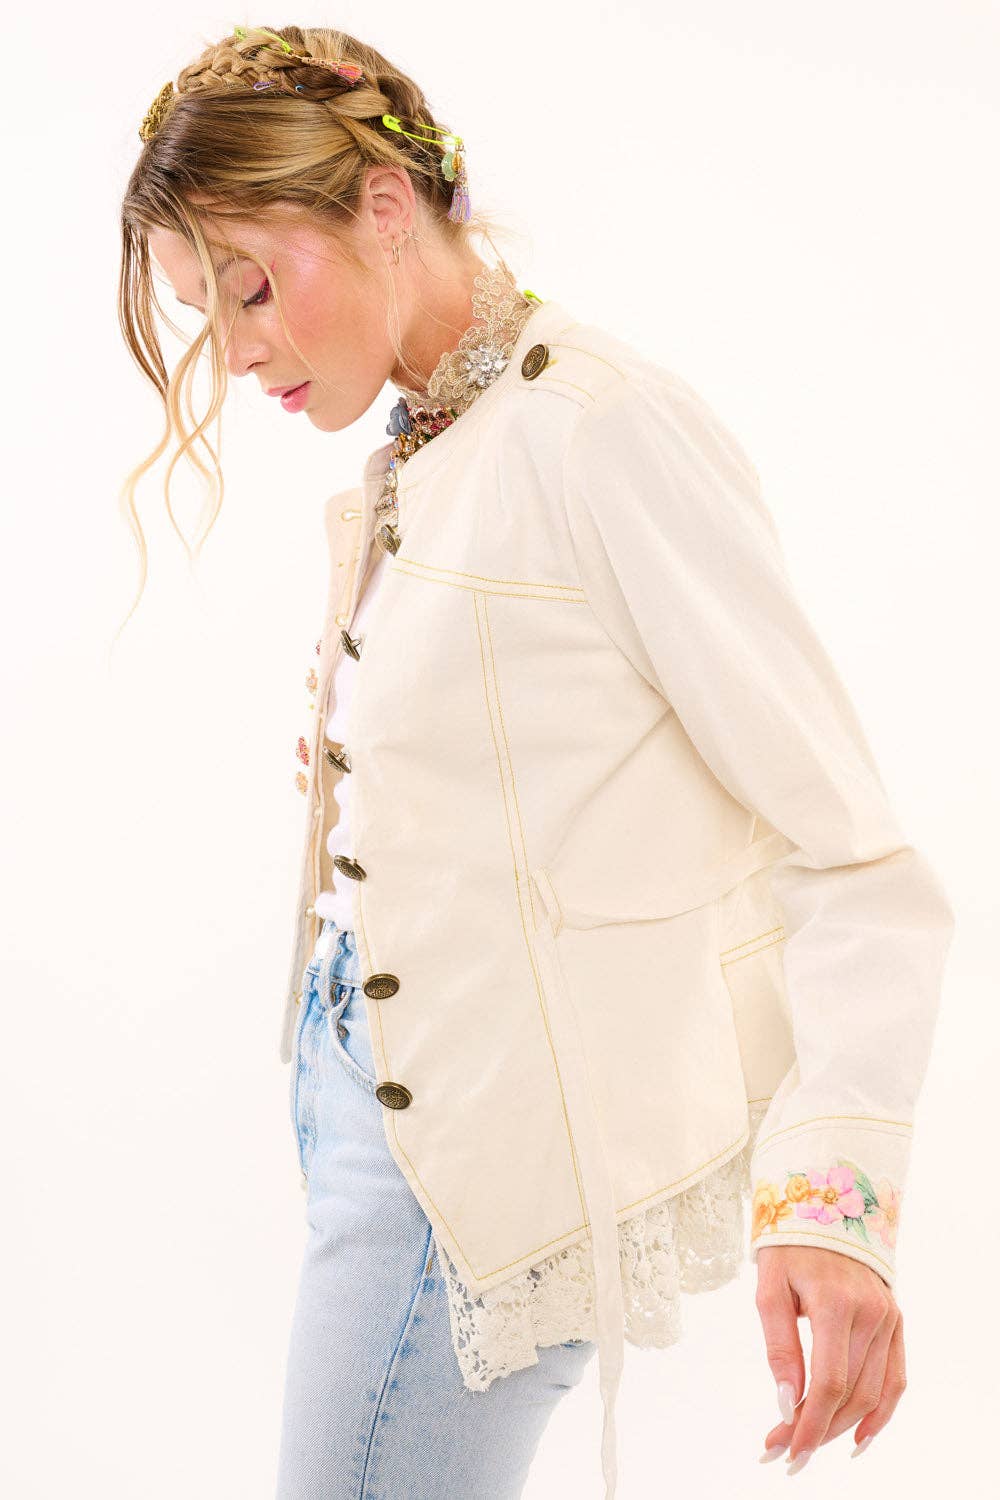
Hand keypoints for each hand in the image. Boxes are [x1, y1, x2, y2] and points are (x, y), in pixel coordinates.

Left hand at [755, 1243, 905, 1472]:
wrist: (826, 1206)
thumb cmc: (789, 1246)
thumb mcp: (769, 1288)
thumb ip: (779, 1346)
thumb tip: (785, 1402)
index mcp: (835, 1303)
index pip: (828, 1382)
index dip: (808, 1423)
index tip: (783, 1449)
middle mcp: (870, 1313)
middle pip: (849, 1393)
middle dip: (817, 1430)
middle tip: (783, 1450)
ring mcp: (888, 1318)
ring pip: (872, 1392)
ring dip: (841, 1428)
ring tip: (808, 1444)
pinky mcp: (895, 1321)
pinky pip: (895, 1377)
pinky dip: (881, 1413)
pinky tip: (859, 1439)